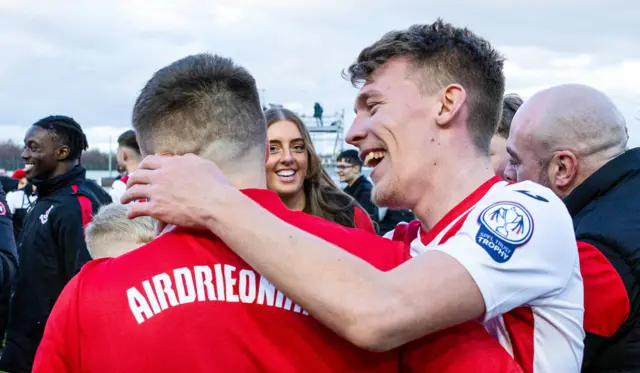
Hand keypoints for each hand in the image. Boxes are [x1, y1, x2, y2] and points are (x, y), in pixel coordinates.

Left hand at [121, 154, 236, 229]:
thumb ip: (191, 160)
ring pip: (134, 191)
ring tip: (124, 199)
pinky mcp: (157, 209)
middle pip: (138, 175)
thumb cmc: (216, 185)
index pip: (150, 161)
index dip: (143, 166)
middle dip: (131, 180)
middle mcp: (161, 175)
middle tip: (130, 184)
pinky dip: (131, 212)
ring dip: (127, 195)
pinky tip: (130, 214)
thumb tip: (184, 158)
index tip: (141, 170)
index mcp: (172, 164)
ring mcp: (157, 192)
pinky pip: (137, 209)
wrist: (217, 204)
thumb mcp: (205, 165)